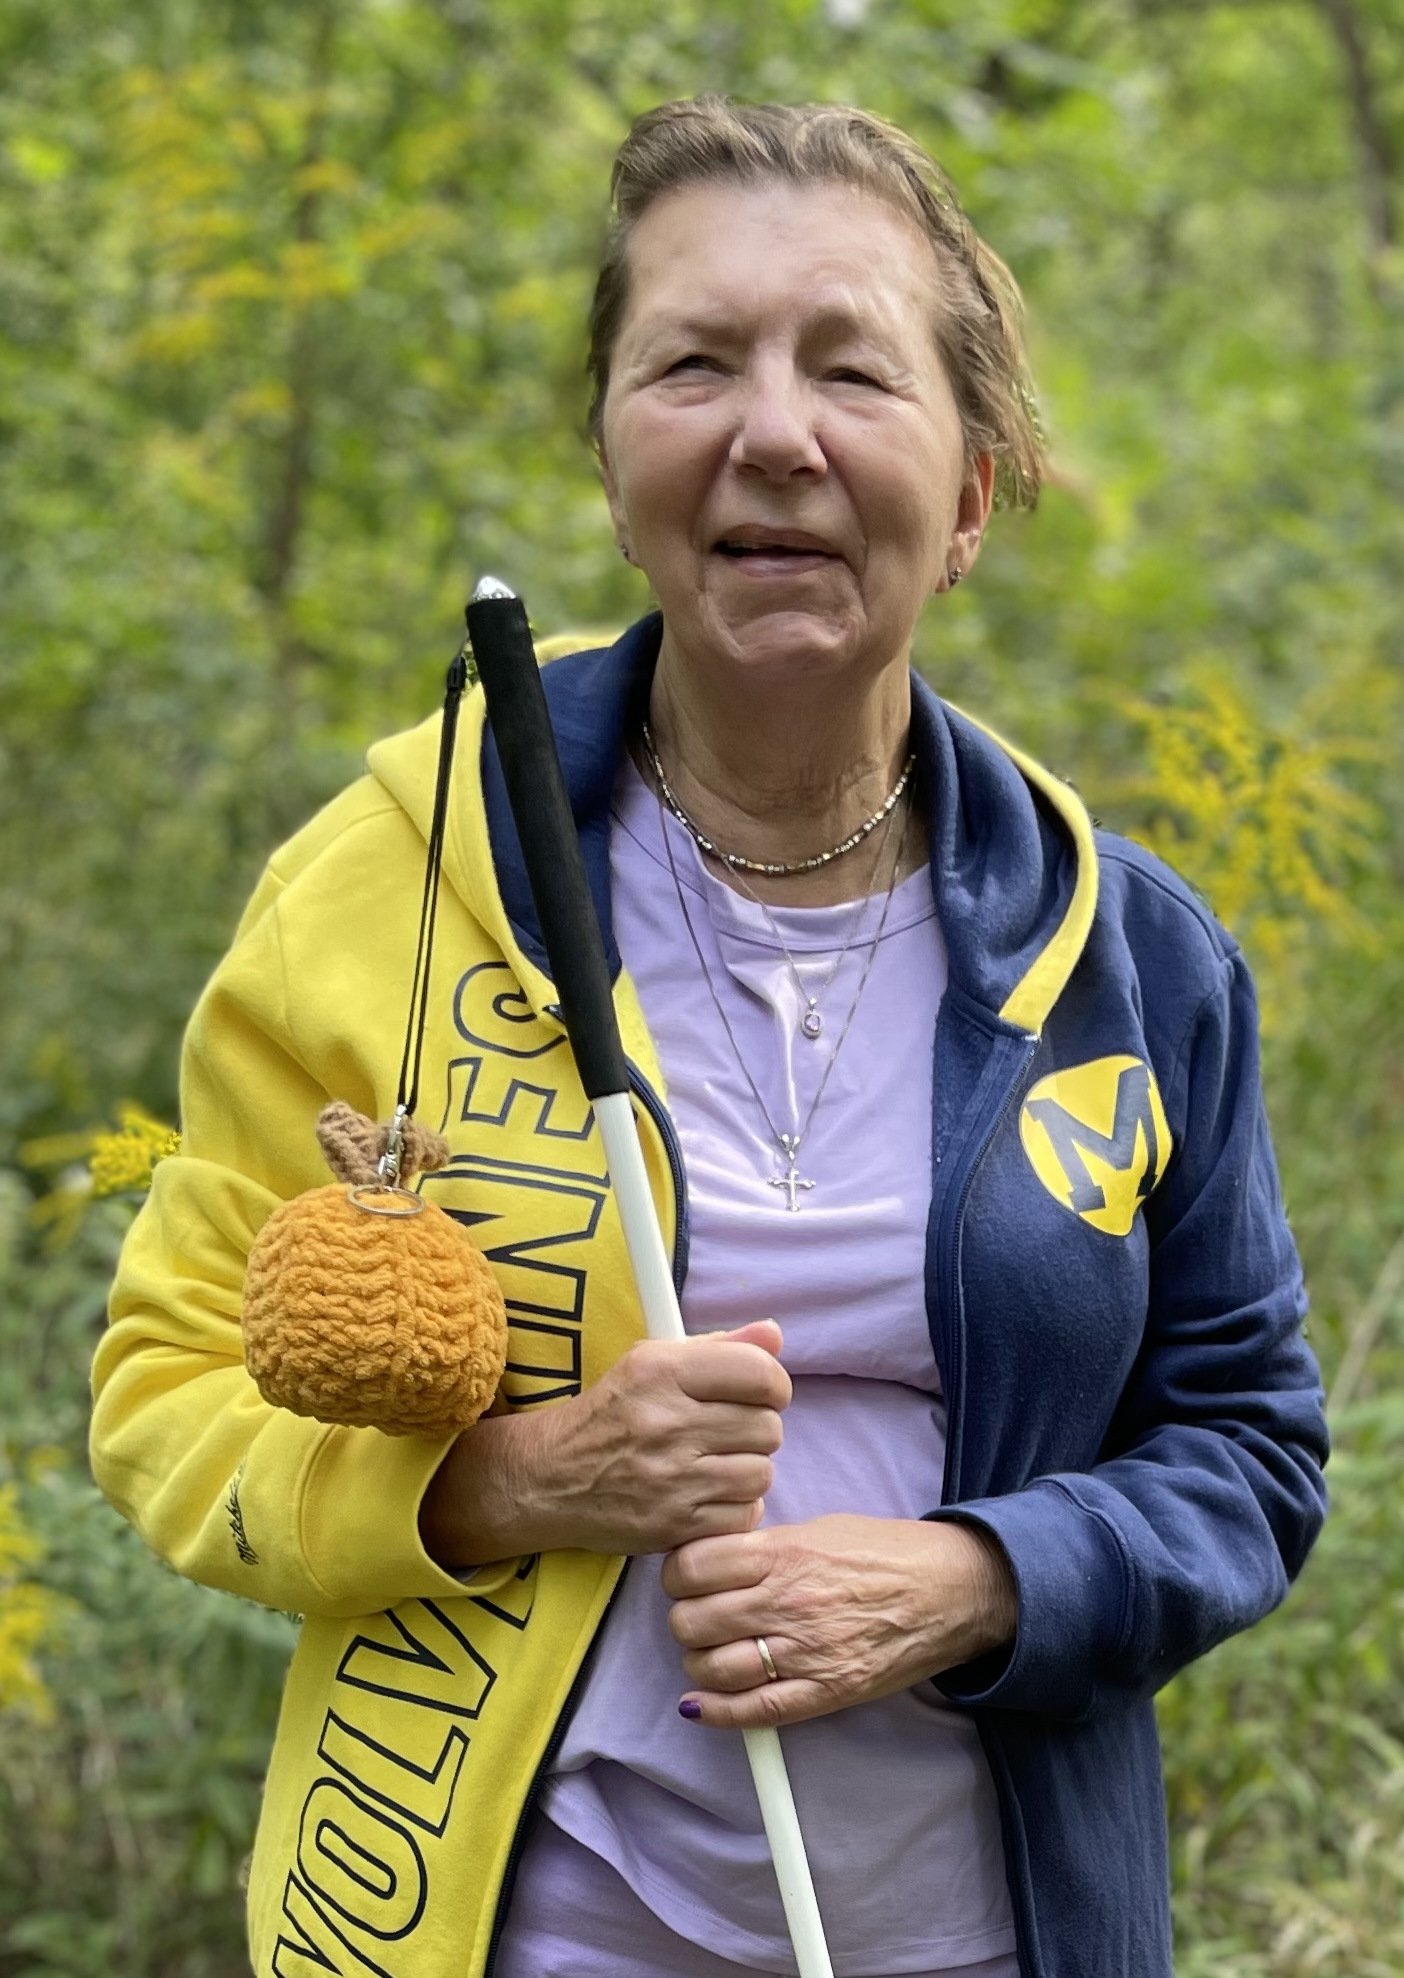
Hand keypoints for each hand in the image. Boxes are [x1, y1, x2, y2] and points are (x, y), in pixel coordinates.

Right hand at [419, 1321, 789, 1565]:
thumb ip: (718, 1347)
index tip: (762, 1393)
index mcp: (661, 1371)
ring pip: (761, 1472)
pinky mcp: (673, 1526)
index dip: (773, 1385)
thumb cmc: (610, 1414)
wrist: (549, 1478)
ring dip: (747, 1469)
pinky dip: (734, 1507)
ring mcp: (670, 1479)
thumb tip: (774, 1333)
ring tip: (716, 1463)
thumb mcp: (651, 1363)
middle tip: (729, 1431)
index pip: (758, 1373)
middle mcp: (666, 1422)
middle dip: (757, 1429)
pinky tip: (708, 1494)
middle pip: (767, 1426)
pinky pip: (744, 1515)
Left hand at [661, 1513, 1016, 1727]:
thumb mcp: (818, 1529)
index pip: (692, 1566)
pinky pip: (754, 1712)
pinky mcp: (824, 1693)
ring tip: (707, 1653)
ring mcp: (805, 1653)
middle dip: (683, 1619)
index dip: (676, 1573)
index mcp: (784, 1553)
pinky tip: (699, 1704)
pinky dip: (715, 1712)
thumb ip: (765, 1545)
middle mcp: (787, 1603)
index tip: (682, 1577)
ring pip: (713, 1669)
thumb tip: (712, 1559)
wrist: (950, 1591)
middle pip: (693, 1620)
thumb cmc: (885, 1553)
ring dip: (697, 1664)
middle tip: (694, 1615)